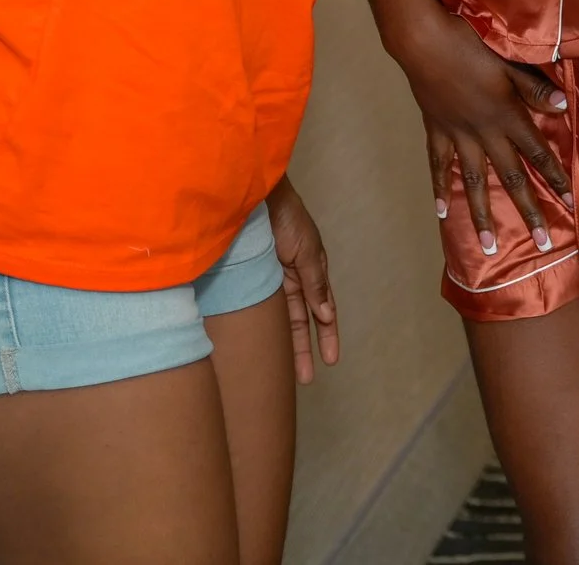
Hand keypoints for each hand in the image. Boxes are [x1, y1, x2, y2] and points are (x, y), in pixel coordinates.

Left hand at [265, 180, 338, 382]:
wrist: (250, 199)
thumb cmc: (286, 219)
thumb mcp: (307, 251)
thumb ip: (315, 283)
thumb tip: (327, 314)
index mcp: (310, 272)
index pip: (322, 311)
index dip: (327, 336)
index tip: (331, 361)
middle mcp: (291, 281)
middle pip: (300, 322)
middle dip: (303, 350)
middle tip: (305, 379)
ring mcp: (268, 282)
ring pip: (279, 321)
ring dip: (282, 345)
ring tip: (280, 373)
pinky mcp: (246, 282)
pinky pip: (256, 310)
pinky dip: (261, 328)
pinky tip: (257, 347)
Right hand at [391, 9, 571, 253]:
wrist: (423, 41)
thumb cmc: (471, 46)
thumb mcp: (511, 63)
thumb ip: (536, 89)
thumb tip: (565, 108)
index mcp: (507, 116)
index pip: (538, 154)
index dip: (557, 178)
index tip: (572, 204)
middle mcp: (484, 133)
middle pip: (511, 177)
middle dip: (529, 210)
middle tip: (543, 243)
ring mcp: (457, 136)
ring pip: (473, 183)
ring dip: (482, 216)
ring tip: (488, 247)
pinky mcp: (435, 131)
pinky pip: (438, 166)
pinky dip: (440, 189)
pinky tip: (442, 213)